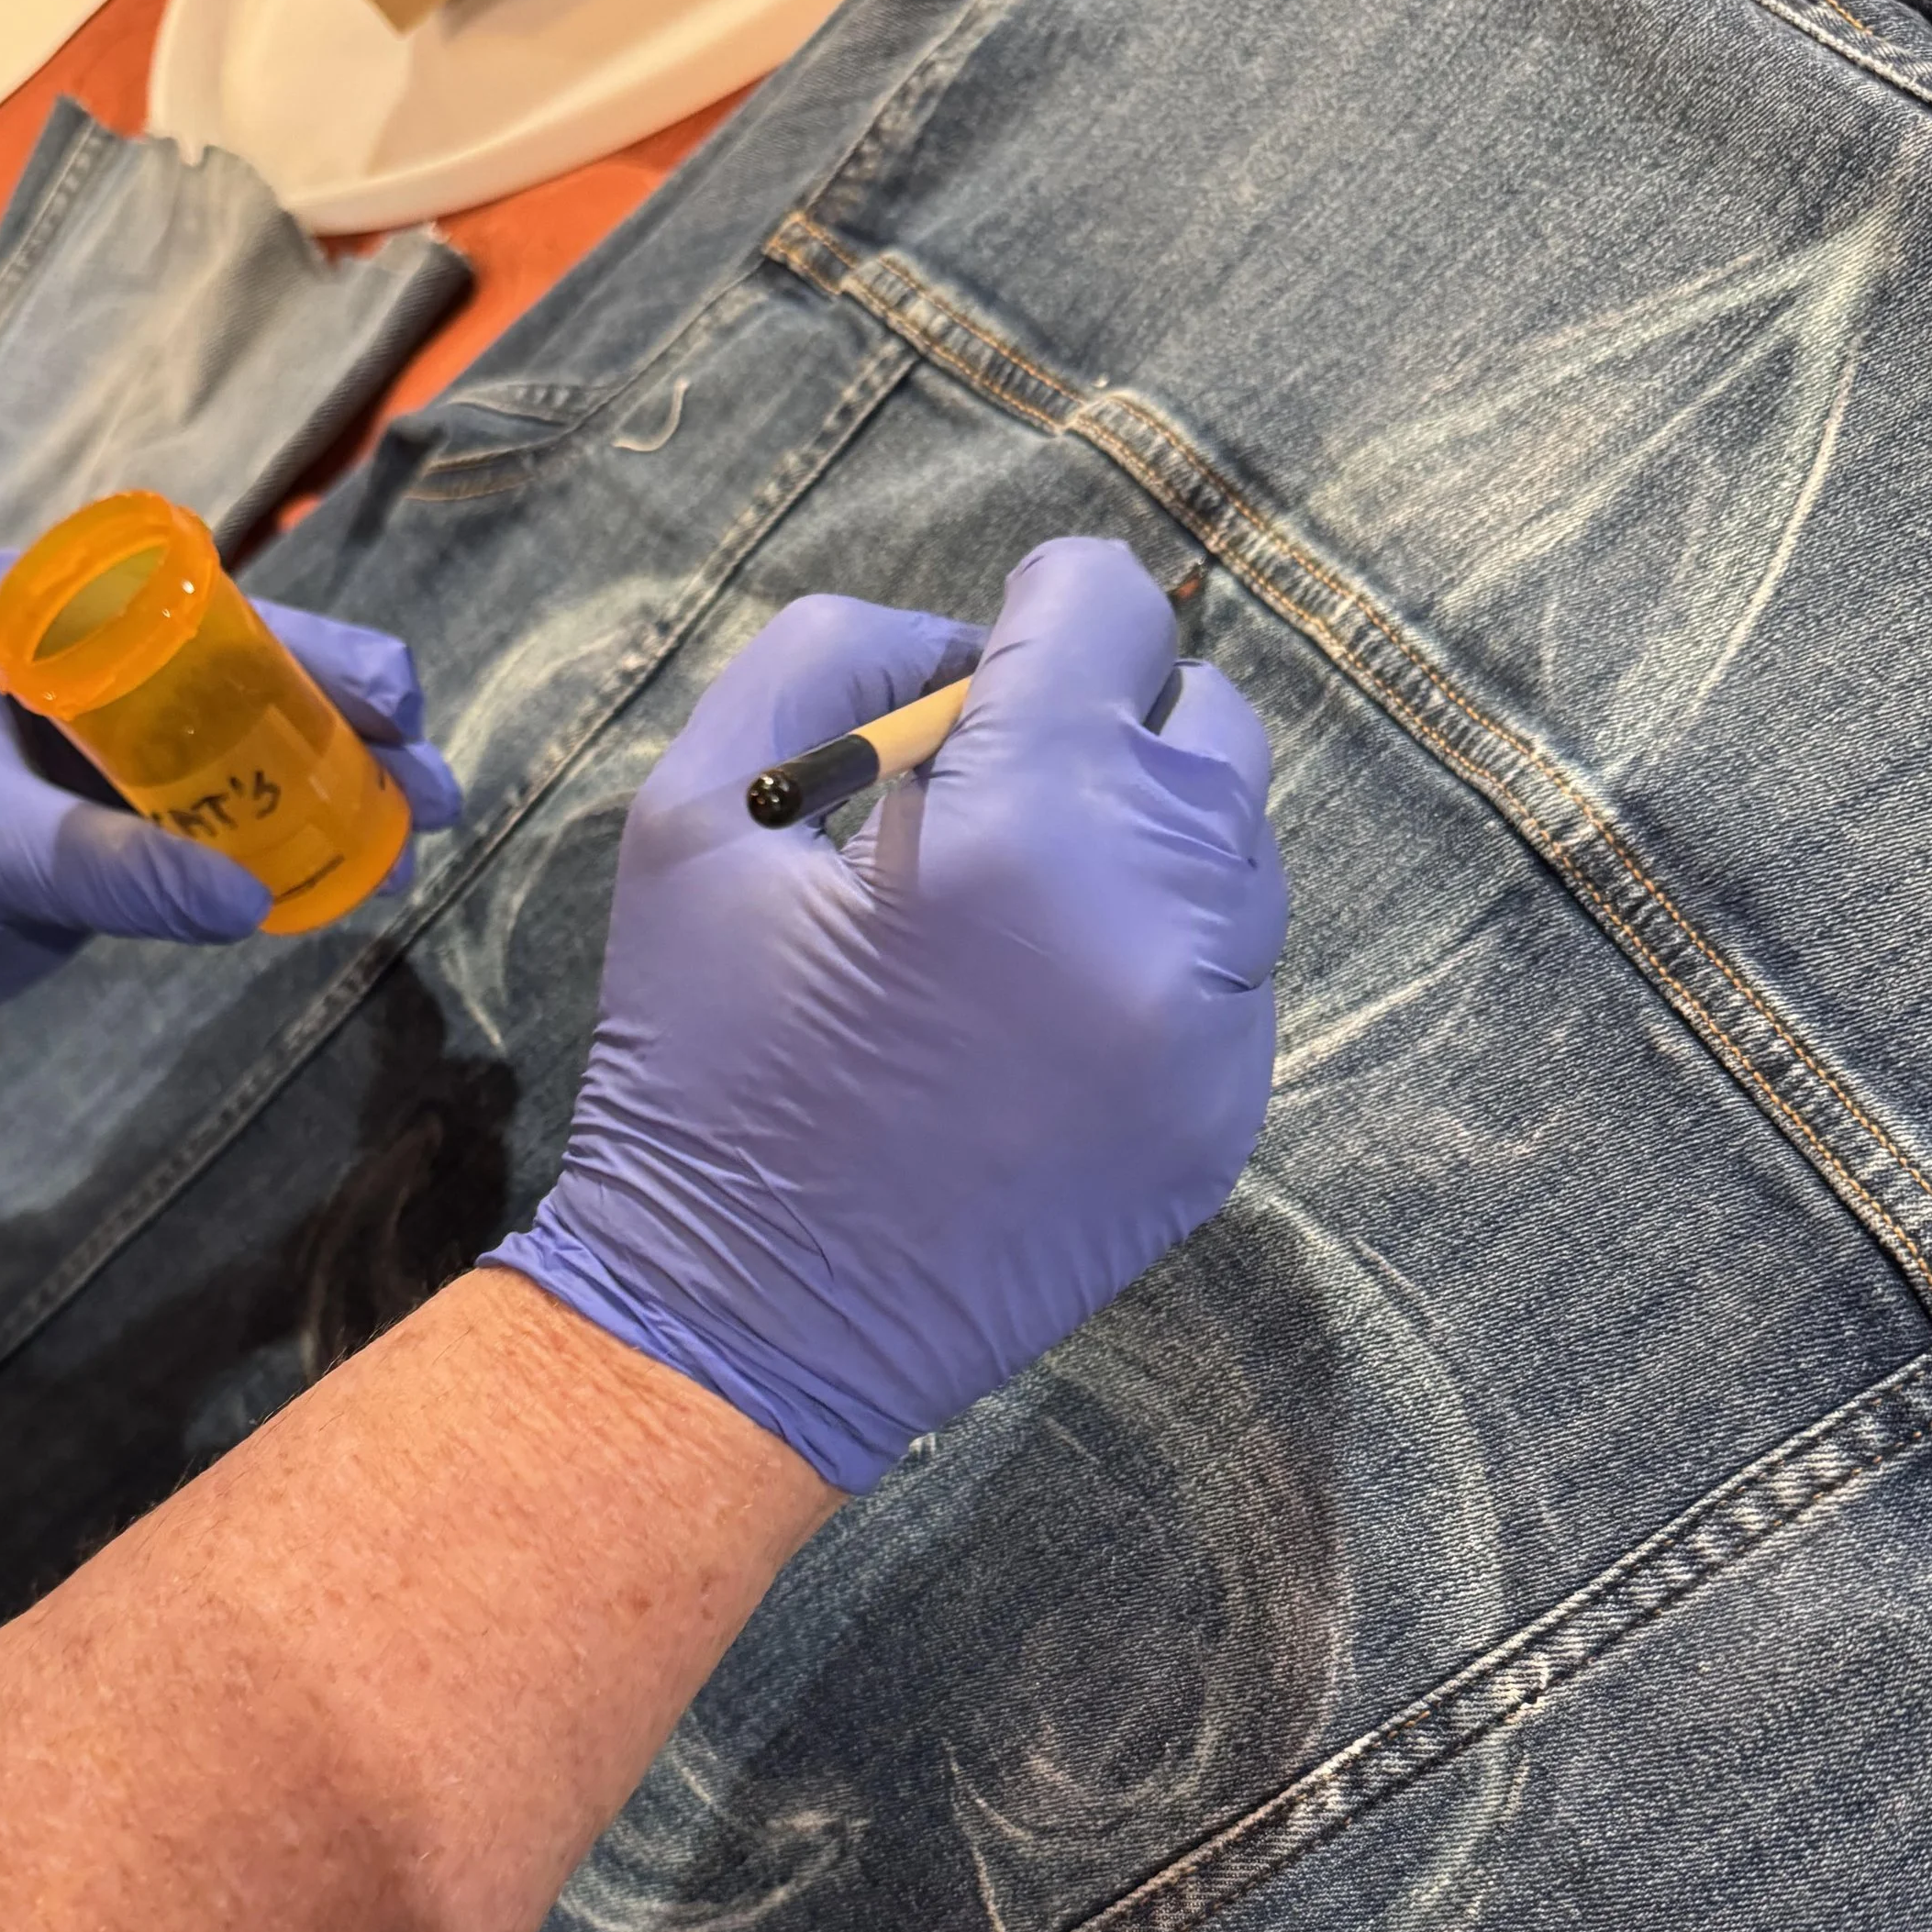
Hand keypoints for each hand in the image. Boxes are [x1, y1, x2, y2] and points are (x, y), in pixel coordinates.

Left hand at [0, 552, 461, 1036]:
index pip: (203, 607)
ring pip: (255, 752)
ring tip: (419, 831)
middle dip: (352, 722)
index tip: (385, 697)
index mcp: (47, 614)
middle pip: (253, 676)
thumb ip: (107, 869)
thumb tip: (248, 903)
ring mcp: (119, 749)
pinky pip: (229, 827)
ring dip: (339, 790)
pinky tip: (355, 876)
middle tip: (428, 776)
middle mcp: (97, 668)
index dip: (308, 645)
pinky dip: (293, 850)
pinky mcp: (127, 827)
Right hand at [488, 536, 1285, 1490]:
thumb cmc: (702, 1062)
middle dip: (1098, 730)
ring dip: (1139, 843)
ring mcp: (1210, 1033)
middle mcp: (1159, 915)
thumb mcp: (694, 812)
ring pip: (1237, 847)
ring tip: (1007, 923)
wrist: (746, 1326)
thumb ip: (833, 659)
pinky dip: (1153, 964)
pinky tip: (1033, 1025)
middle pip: (1205, 718)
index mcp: (1026, 821)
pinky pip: (1229, 976)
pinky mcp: (1222, 1124)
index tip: (975, 684)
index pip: (1112, 605)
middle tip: (981, 813)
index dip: (1030, 618)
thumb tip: (964, 641)